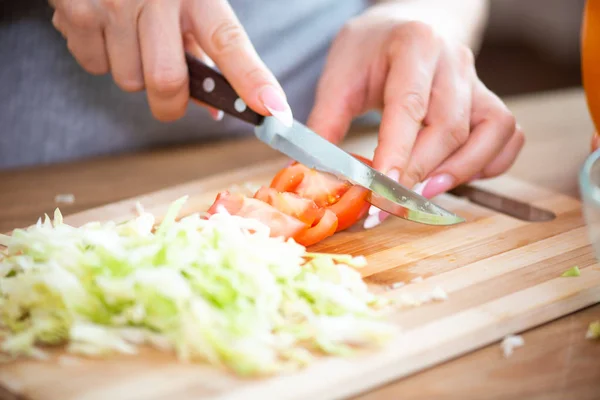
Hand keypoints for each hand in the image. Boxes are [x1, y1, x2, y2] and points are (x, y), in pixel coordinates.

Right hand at [49, 0, 291, 124]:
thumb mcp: (188, 1)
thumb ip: (202, 49)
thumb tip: (212, 109)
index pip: (228, 43)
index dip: (252, 80)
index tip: (274, 110)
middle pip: (167, 82)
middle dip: (171, 102)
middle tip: (171, 93)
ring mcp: (112, 5)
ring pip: (129, 81)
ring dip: (135, 72)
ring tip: (132, 36)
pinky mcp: (74, 12)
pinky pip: (94, 66)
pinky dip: (102, 57)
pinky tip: (106, 28)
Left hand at [306, 4, 523, 225]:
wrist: (411, 20)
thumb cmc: (372, 48)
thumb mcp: (339, 73)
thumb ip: (326, 120)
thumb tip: (312, 172)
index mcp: (413, 46)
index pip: (409, 106)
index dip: (397, 154)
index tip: (379, 193)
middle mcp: (453, 61)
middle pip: (449, 127)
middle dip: (418, 175)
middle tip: (387, 207)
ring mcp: (477, 80)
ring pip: (490, 131)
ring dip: (458, 172)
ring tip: (421, 195)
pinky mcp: (488, 99)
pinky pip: (507, 135)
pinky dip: (489, 163)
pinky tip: (453, 176)